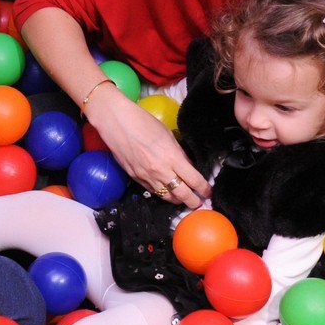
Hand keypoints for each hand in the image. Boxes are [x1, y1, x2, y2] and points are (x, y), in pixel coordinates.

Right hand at [86, 91, 209, 208]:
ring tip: (184, 199)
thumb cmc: (143, 122)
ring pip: (167, 197)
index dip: (203, 188)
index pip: (194, 180)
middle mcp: (161, 171)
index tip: (208, 191)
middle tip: (199, 202)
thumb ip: (179, 153)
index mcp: (172, 157)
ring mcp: (147, 176)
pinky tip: (167, 191)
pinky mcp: (135, 178)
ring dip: (177, 200)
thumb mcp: (168, 135)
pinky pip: (153, 191)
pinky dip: (162, 194)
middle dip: (193, 201)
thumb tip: (188, 166)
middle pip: (182, 194)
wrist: (116, 122)